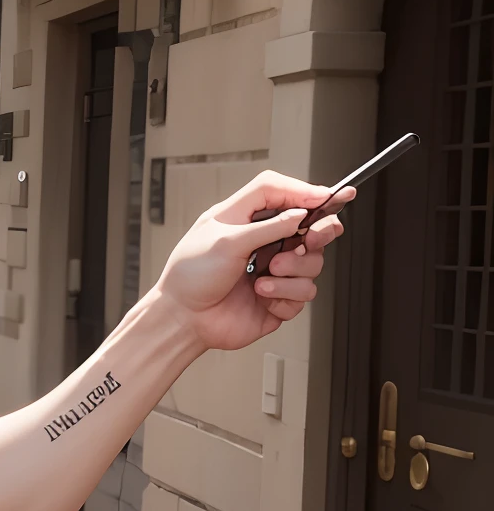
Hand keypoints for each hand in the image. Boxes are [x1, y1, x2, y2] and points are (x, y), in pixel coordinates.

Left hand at [153, 171, 351, 352]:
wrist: (183, 319)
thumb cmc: (190, 277)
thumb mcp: (226, 241)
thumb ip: (267, 226)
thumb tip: (300, 214)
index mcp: (244, 220)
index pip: (280, 193)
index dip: (304, 191)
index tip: (327, 196)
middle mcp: (263, 243)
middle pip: (310, 226)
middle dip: (319, 231)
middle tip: (312, 238)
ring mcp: (273, 271)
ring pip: (313, 262)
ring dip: (292, 270)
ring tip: (265, 276)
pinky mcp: (279, 297)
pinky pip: (304, 293)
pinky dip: (284, 294)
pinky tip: (261, 296)